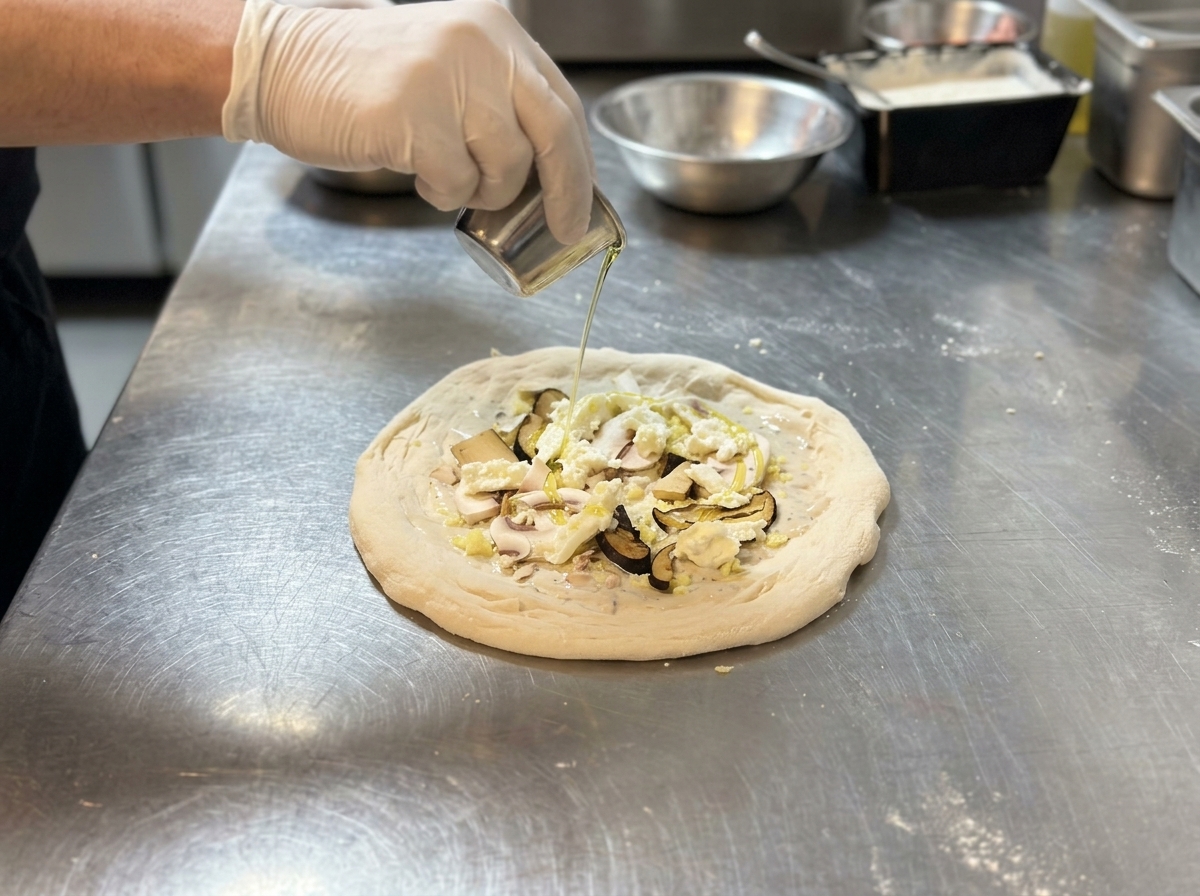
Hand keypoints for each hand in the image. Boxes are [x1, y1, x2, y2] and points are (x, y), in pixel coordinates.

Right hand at [224, 0, 594, 242]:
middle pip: (555, 133)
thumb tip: (552, 174)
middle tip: (564, 229)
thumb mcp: (450, 66)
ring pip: (506, 165)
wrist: (283, 64)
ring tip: (447, 177)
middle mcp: (482, 44)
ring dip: (483, 191)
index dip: (579, 163)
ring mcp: (447, 77)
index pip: (563, 104)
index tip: (580, 206)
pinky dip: (442, 193)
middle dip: (566, 192)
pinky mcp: (413, 115)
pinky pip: (456, 182)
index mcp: (497, 30)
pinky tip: (417, 174)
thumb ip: (499, 102)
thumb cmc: (366, 78)